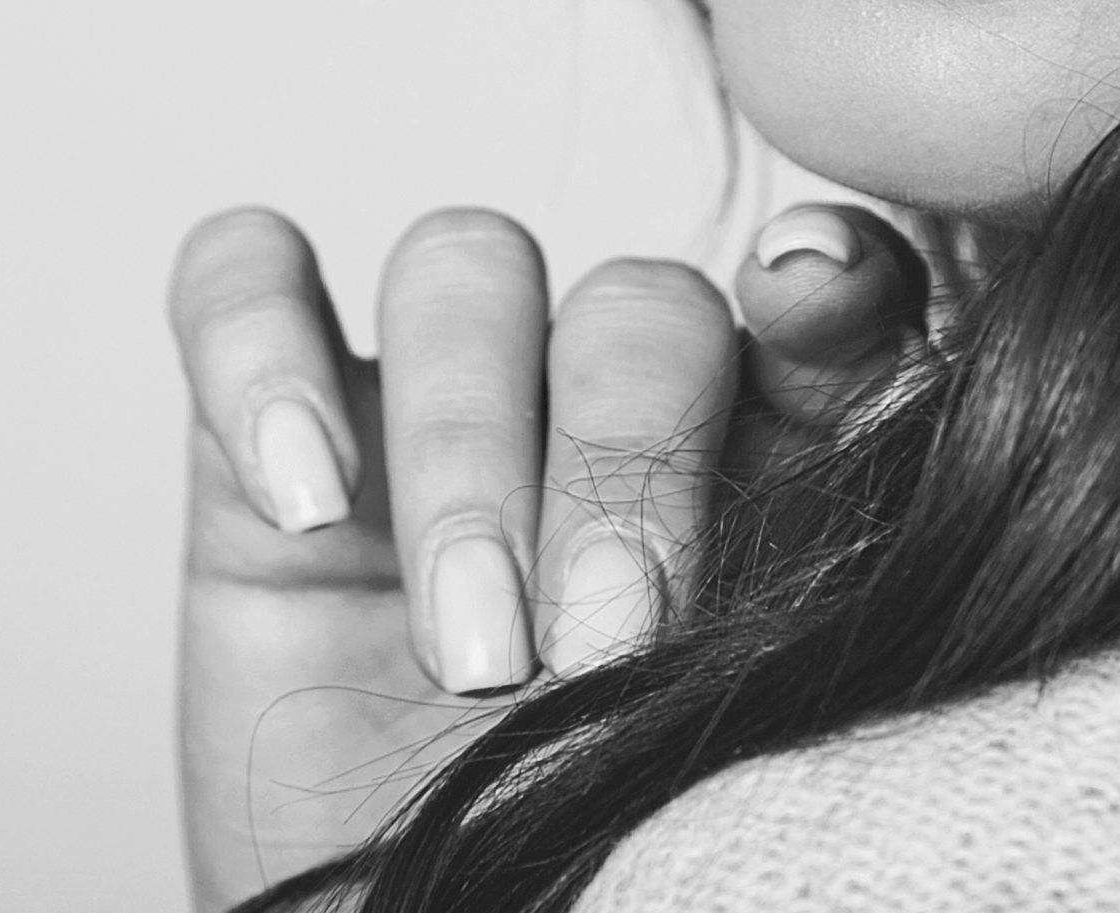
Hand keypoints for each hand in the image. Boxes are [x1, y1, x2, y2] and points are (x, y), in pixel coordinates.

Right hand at [168, 201, 928, 911]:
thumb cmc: (591, 882)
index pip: (823, 307)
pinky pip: (244, 277)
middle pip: (635, 308)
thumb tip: (874, 414)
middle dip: (620, 460)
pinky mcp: (261, 437)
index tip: (821, 300)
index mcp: (772, 470)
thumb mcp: (719, 765)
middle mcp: (609, 411)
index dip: (831, 279)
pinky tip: (303, 501)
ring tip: (470, 651)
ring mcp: (434, 408)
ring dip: (467, 443)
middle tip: (608, 641)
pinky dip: (262, 355)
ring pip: (463, 268)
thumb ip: (801, 612)